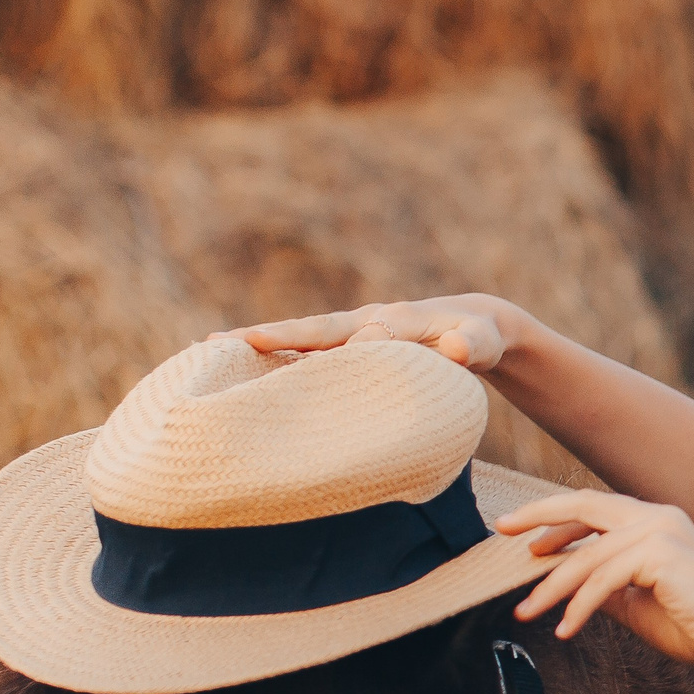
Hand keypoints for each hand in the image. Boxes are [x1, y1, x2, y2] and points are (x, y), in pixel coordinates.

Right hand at [227, 294, 535, 373]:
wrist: (474, 326)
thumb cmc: (479, 337)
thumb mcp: (483, 341)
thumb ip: (475, 346)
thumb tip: (461, 348)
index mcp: (395, 321)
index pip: (361, 337)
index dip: (343, 350)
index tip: (321, 360)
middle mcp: (365, 321)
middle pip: (312, 329)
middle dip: (272, 337)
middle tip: (224, 343)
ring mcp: (352, 333)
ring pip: (301, 339)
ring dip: (259, 344)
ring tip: (210, 350)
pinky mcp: (348, 348)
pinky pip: (306, 352)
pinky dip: (274, 357)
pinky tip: (239, 372)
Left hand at [499, 491, 693, 678]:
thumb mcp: (636, 603)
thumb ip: (604, 587)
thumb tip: (564, 586)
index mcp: (656, 520)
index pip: (594, 508)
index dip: (555, 519)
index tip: (521, 537)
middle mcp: (658, 516)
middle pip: (584, 506)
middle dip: (539, 517)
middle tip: (501, 531)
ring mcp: (661, 531)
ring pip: (587, 555)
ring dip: (552, 587)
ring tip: (526, 612)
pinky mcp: (661, 554)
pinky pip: (604, 578)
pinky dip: (580, 605)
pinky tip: (565, 628)